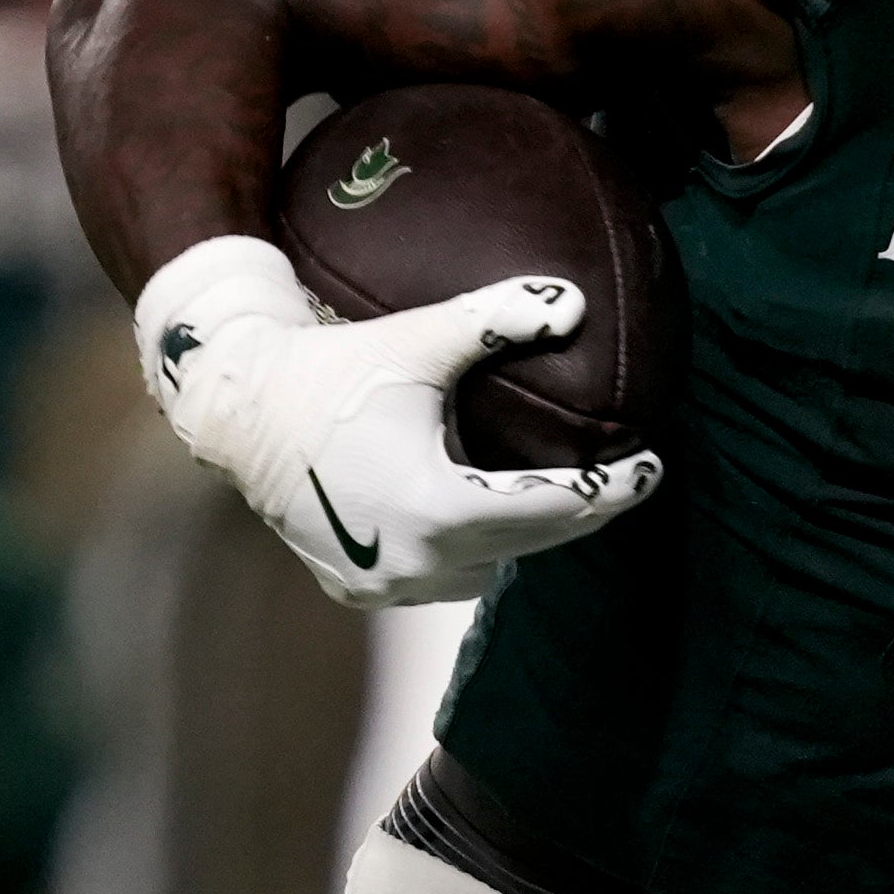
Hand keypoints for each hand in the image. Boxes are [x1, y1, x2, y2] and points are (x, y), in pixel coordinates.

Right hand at [134, 235, 662, 608]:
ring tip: (567, 503)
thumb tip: (572, 300)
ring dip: (525, 540)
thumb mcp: (415, 339)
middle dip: (581, 516)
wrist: (240, 412)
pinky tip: (497, 525)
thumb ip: (496, 320)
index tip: (653, 467)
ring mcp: (387, 585)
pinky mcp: (363, 593)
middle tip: (625, 482)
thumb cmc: (330, 368)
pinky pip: (441, 578)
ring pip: (488, 569)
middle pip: (529, 545)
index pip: (552, 509)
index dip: (611, 491)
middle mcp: (416, 560)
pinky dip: (471, 553)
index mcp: (437, 507)